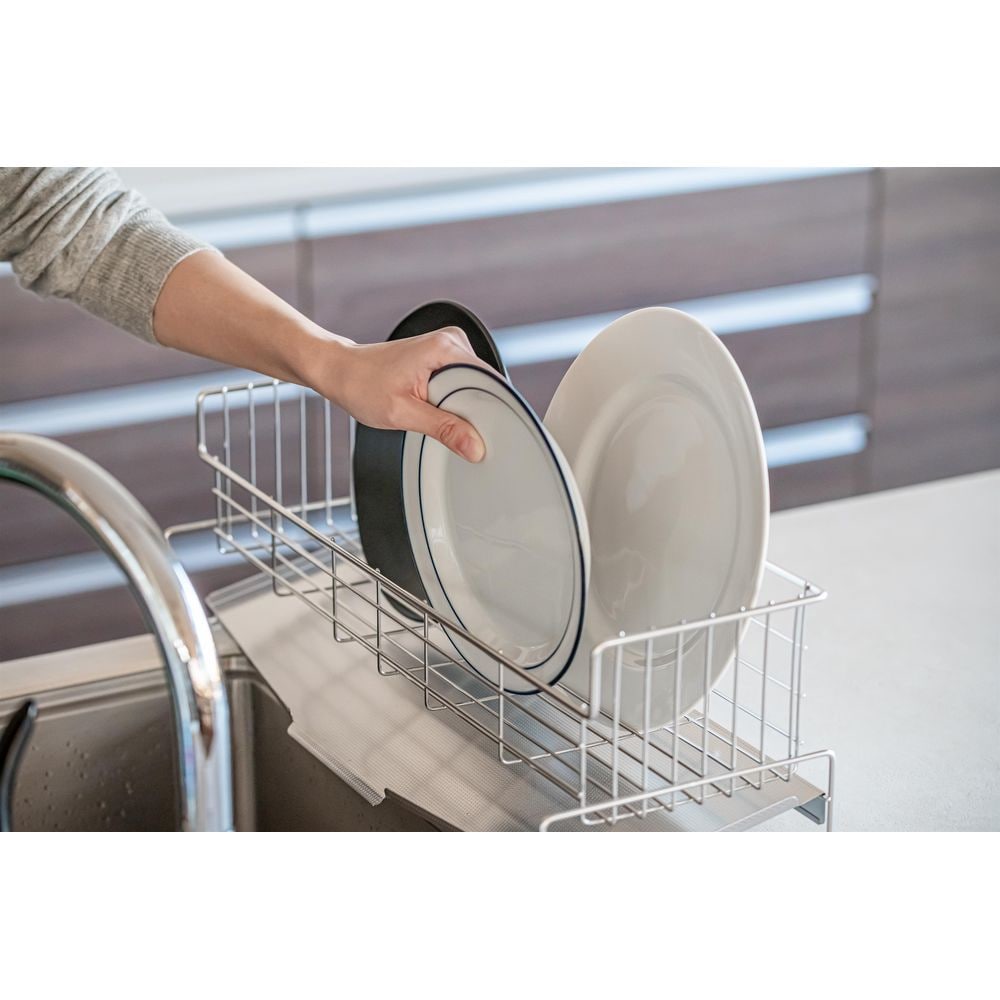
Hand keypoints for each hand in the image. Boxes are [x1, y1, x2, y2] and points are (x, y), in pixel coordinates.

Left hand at [316, 327, 490, 461]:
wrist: (340, 371)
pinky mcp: (442, 359)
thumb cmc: (362, 385)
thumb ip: (443, 429)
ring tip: (433, 414)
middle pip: (484, 385)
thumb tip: (474, 446)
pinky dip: (453, 403)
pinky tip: (435, 410)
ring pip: (474, 388)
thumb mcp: (403, 414)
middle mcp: (451, 342)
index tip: (485, 437)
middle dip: (473, 412)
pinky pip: (462, 385)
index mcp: (445, 348)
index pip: (490, 381)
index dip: (492, 412)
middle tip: (448, 429)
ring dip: (461, 408)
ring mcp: (447, 349)